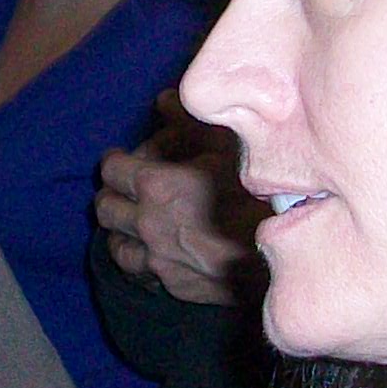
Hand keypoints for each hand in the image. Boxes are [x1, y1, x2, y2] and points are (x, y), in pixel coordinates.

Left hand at [94, 107, 264, 308]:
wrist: (280, 254)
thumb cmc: (257, 193)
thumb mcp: (227, 143)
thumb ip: (188, 120)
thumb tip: (163, 101)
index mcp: (156, 186)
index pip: (112, 169)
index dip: (117, 160)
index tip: (124, 158)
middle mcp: (147, 225)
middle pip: (106, 208)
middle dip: (111, 194)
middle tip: (124, 189)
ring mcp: (158, 260)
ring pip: (116, 247)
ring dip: (120, 231)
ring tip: (132, 224)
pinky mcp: (173, 286)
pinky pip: (141, 273)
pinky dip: (140, 261)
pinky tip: (152, 254)